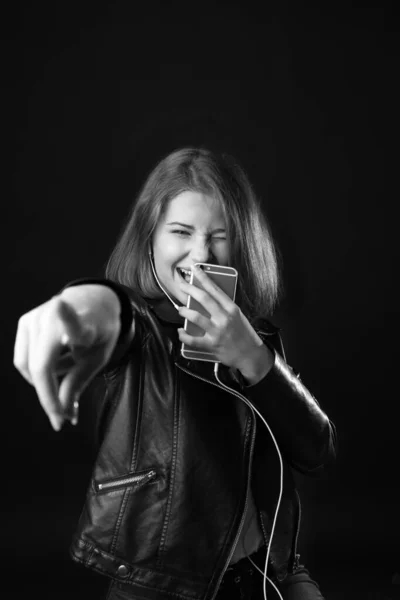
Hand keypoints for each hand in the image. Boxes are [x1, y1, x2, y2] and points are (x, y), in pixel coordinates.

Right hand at [13, 285, 122, 430]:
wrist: (92, 302)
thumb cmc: (99, 332)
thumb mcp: (99, 359)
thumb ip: (78, 383)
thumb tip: (62, 414)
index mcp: (83, 322)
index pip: (74, 322)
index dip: (67, 316)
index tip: (62, 305)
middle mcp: (54, 315)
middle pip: (41, 366)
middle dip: (50, 397)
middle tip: (64, 418)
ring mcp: (36, 316)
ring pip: (28, 367)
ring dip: (45, 383)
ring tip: (66, 378)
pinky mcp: (24, 322)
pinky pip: (23, 360)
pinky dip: (37, 372)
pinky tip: (56, 366)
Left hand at [177, 265, 272, 381]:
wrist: (250, 355)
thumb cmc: (243, 335)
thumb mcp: (238, 316)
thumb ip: (224, 308)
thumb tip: (207, 298)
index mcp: (232, 308)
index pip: (215, 289)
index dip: (203, 278)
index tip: (194, 269)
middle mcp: (225, 318)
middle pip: (204, 298)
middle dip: (190, 289)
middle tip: (181, 285)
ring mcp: (218, 331)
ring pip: (196, 317)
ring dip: (185, 312)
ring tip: (180, 309)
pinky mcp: (212, 344)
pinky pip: (193, 339)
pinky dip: (184, 335)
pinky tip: (180, 332)